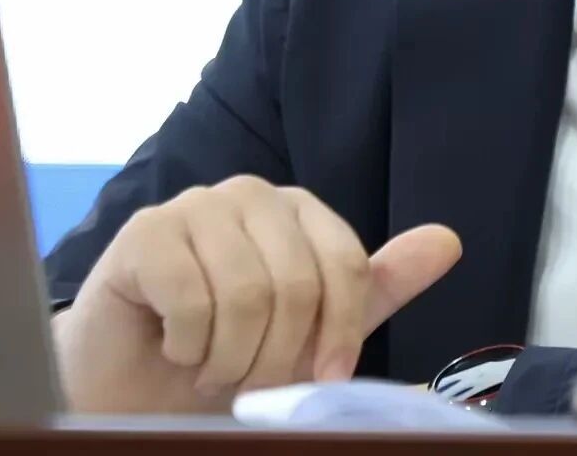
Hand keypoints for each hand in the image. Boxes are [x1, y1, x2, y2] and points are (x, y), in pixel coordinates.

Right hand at [52, 175, 460, 413]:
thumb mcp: (312, 331)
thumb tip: (449, 240)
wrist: (127, 383)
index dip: (341, 335)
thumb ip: (376, 287)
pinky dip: (186, 346)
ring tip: (210, 366)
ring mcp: (195, 204)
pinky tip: (173, 346)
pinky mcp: (146, 230)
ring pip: (246, 295)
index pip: (348, 266)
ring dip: (230, 359)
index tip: (325, 379)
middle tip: (246, 379)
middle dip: (276, 357)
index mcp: (298, 211)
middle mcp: (250, 193)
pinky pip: (191, 300)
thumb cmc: (222, 352)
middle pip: (298, 284)